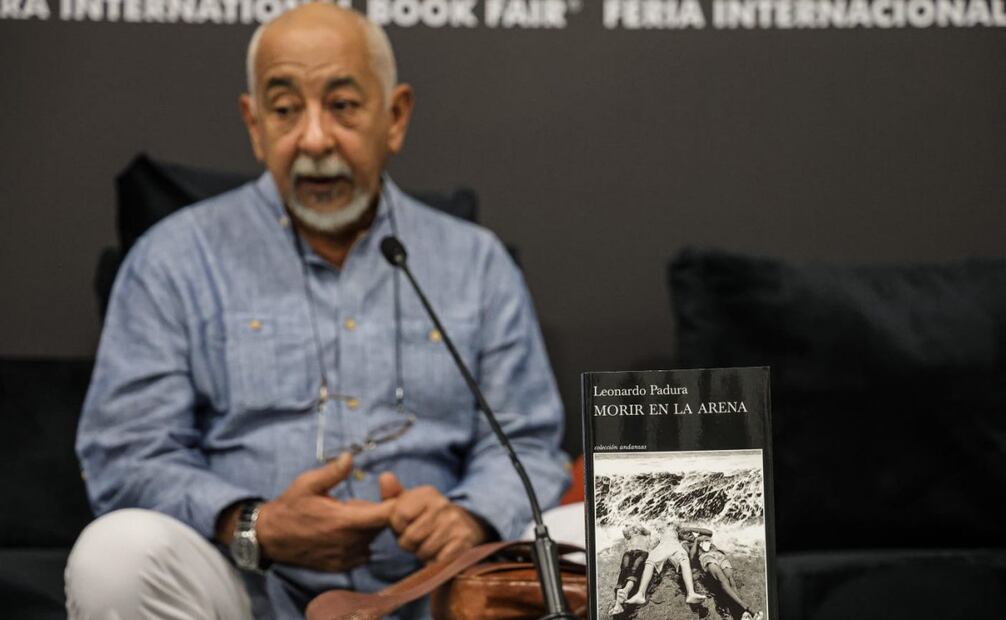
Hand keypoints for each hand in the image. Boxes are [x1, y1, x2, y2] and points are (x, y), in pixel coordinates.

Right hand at [255, 453, 394, 571]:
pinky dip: (359, 541)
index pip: (386, 515)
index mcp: (344, 521)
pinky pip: (363, 552)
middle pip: (382, 526)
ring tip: (344, 519)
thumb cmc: (290, 506)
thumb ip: (333, 472)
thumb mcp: (308, 483)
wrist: (270, 538)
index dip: (393, 502)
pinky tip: (341, 533)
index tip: (385, 492)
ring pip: (372, 539)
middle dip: (374, 512)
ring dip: (366, 527)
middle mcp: (349, 542)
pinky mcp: (341, 567)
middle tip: (351, 504)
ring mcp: (346, 557)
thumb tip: (350, 456)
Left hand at [378, 474, 489, 563]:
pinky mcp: (464, 541)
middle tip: (418, 539)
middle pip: (410, 537)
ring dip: (423, 554)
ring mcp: (455, 523)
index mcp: (426, 493)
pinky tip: (440, 553)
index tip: (405, 526)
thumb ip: (392, 495)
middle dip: (409, 544)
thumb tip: (385, 476)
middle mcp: (443, 504)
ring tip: (429, 545)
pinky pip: (439, 560)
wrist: (461, 527)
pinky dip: (436, 562)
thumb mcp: (407, 505)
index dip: (397, 528)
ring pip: (424, 551)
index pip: (398, 516)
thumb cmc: (425, 519)